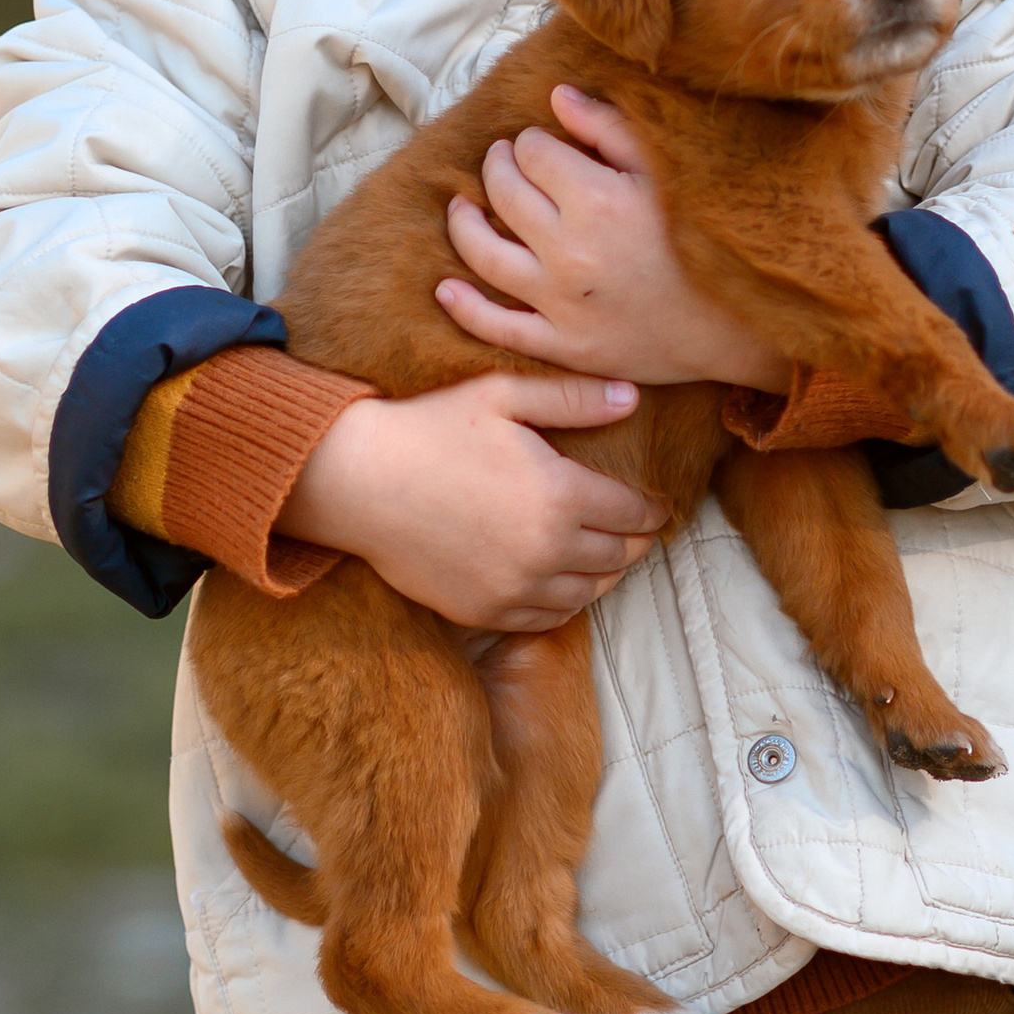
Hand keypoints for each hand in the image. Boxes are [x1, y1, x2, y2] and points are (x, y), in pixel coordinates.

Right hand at [275, 368, 669, 630]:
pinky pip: (547, 618)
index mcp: (560, 495)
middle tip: (637, 530)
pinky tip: (562, 582)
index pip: (633, 512)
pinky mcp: (485, 611)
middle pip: (618, 556)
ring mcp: (515, 588)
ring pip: (588, 593)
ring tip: (604, 556)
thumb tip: (633, 396)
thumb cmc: (429, 428)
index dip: (651, 509)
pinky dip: (565, 602)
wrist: (357, 481)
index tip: (657, 506)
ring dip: (603, 575)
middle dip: (633, 541)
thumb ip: (573, 398)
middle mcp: (546, 551)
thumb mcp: (502, 395)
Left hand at [436, 86, 791, 390]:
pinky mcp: (562, 346)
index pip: (533, 153)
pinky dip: (464, 306)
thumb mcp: (668, 172)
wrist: (739, 326)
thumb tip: (556, 97)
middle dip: (498, 167)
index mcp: (596, 200)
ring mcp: (560, 303)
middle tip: (504, 161)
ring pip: (484, 254)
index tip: (544, 145)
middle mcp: (568, 251)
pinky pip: (496, 328)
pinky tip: (446, 286)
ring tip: (463, 207)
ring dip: (464, 224)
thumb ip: (609, 129)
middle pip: (504, 194)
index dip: (533, 142)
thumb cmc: (707, 239)